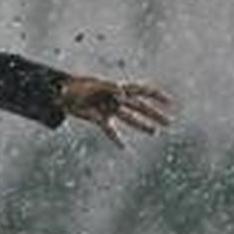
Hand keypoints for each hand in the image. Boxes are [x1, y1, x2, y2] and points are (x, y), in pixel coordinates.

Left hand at [58, 76, 173, 146]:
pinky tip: (124, 148)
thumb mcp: (94, 85)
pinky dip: (117, 139)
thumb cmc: (79, 86)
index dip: (157, 95)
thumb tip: (121, 91)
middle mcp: (117, 99)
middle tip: (169, 123)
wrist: (62, 93)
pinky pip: (111, 131)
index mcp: (118, 88)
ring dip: (143, 125)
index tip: (170, 102)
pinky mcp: (99, 119)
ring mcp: (109, 109)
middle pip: (140, 107)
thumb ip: (108, 86)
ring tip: (156, 132)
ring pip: (130, 118)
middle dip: (155, 114)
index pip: (142, 90)